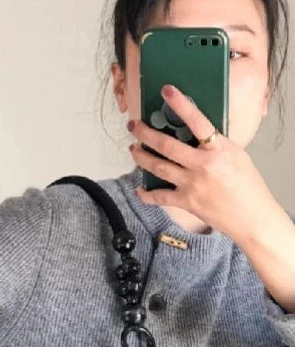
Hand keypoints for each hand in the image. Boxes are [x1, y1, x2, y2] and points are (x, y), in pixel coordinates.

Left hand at [127, 84, 277, 246]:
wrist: (251, 215)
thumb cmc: (248, 185)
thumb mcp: (236, 155)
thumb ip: (215, 145)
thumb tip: (197, 135)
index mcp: (219, 149)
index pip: (197, 120)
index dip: (180, 104)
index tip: (167, 91)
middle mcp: (203, 164)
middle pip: (167, 145)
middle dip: (145, 133)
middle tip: (134, 126)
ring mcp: (192, 184)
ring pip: (158, 167)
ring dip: (142, 157)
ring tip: (133, 149)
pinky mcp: (186, 202)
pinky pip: (160, 196)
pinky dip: (146, 194)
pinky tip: (139, 189)